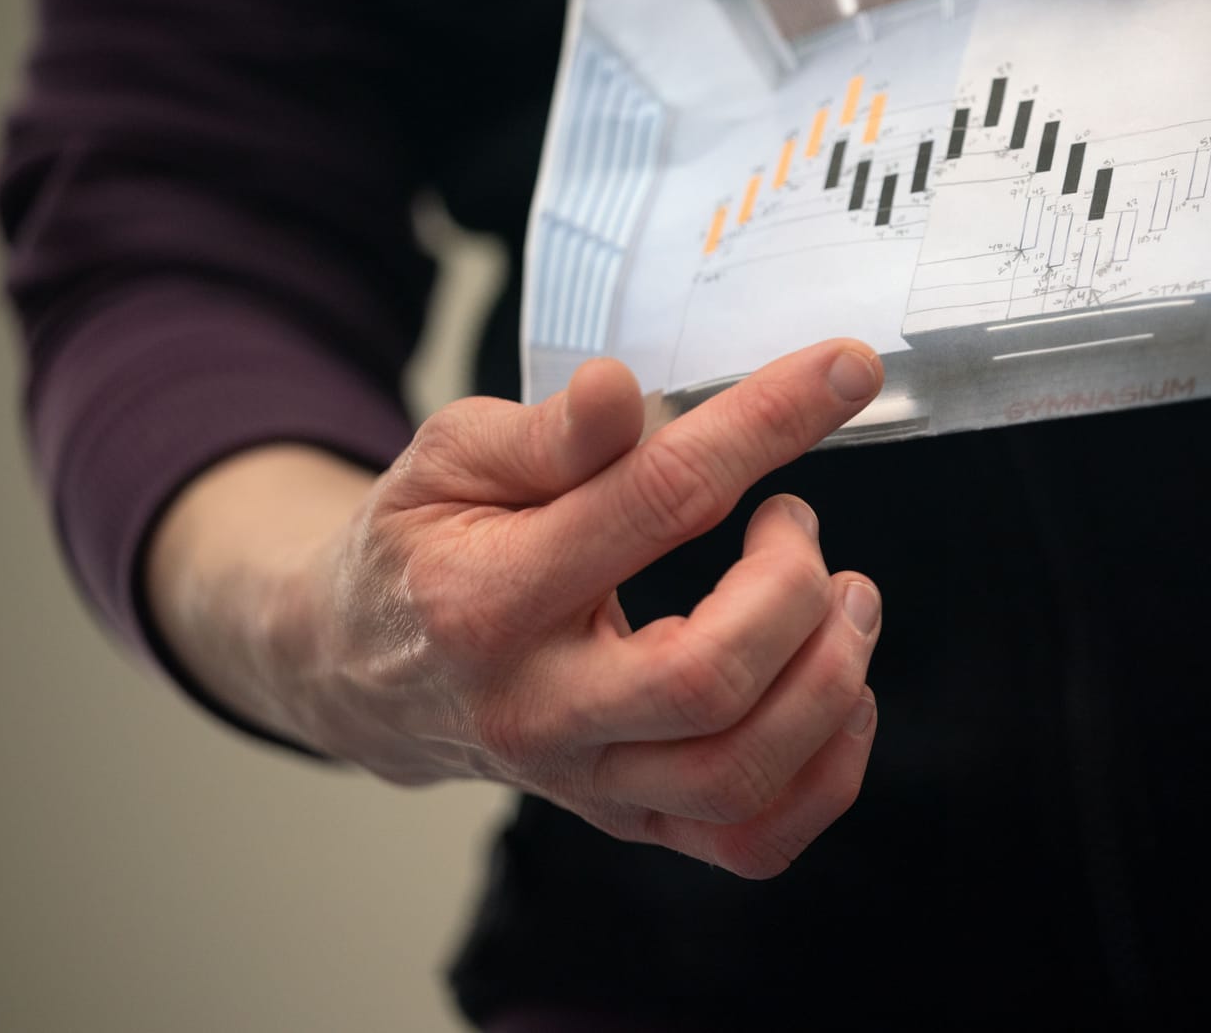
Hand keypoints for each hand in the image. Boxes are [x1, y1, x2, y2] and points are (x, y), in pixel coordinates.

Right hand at [153, 340, 886, 878]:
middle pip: (709, 678)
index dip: (764, 424)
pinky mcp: (627, 818)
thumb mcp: (452, 459)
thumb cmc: (424, 544)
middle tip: (797, 519)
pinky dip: (826, 776)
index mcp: (486, 597)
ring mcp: (586, 779)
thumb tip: (619, 389)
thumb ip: (547, 433)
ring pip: (740, 773)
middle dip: (795, 585)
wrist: (364, 668)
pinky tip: (840, 694)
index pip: (657, 502)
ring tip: (847, 598)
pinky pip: (750, 840)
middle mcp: (537, 708)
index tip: (843, 370)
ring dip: (831, 678)